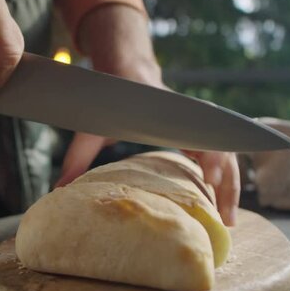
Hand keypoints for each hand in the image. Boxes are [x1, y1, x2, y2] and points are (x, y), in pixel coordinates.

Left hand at [55, 4, 239, 225]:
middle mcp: (188, 118)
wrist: (125, 71)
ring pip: (225, 154)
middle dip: (228, 183)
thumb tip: (60, 189)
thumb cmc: (111, 96)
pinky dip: (221, 177)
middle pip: (223, 148)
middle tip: (226, 219)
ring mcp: (194, 125)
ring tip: (227, 219)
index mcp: (169, 112)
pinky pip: (215, 155)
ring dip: (229, 185)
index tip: (211, 181)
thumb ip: (78, 155)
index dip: (211, 156)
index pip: (200, 133)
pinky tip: (218, 202)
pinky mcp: (193, 133)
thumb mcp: (92, 125)